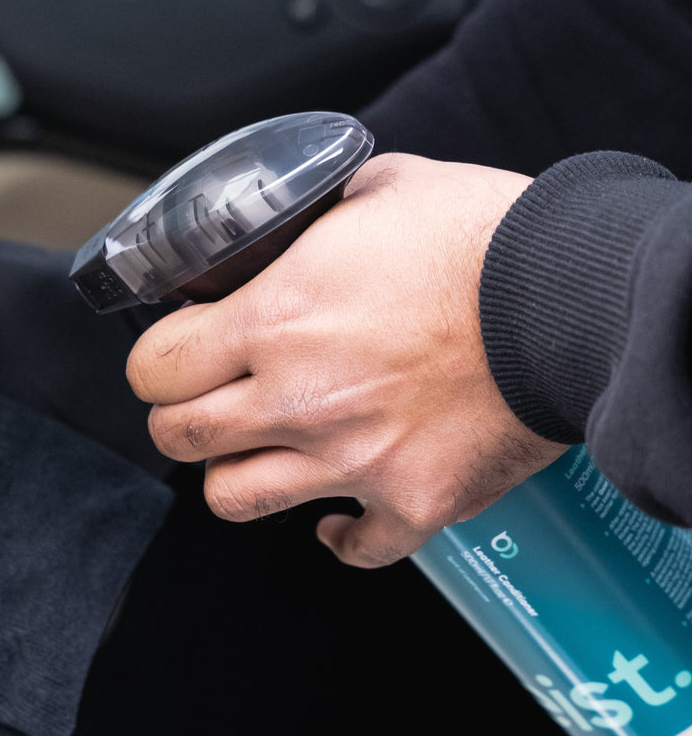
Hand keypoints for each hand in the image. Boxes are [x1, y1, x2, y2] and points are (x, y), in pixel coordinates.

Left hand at [126, 153, 568, 565]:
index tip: (173, 356)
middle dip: (179, 417)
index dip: (156, 362)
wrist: (579, 298)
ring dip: (235, 476)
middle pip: (179, 437)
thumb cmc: (487, 238)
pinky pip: (353, 546)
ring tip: (257, 454)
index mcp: (277, 318)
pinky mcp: (413, 501)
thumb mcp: (381, 188)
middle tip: (203, 402)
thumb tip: (287, 218)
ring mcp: (352, 458)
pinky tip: (338, 514)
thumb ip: (315, 214)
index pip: (157, 368)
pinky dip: (340, 535)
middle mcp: (299, 396)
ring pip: (235, 499)